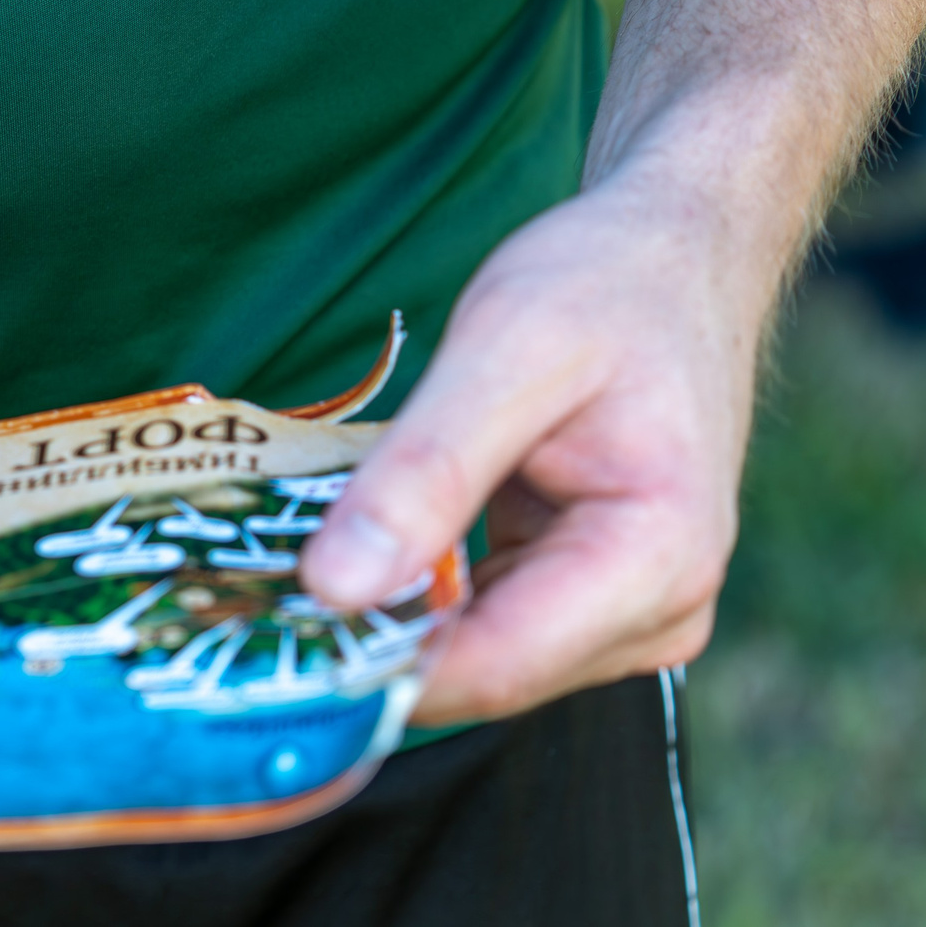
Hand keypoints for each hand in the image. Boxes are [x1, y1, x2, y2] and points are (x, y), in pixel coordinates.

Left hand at [300, 170, 762, 724]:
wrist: (674, 256)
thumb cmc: (605, 286)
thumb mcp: (503, 352)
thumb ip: (426, 473)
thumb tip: (336, 588)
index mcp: (656, 561)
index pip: (493, 668)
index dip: (372, 663)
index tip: (262, 631)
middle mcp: (658, 611)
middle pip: (482, 670)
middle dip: (372, 635)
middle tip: (251, 587)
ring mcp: (629, 611)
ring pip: (475, 652)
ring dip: (388, 613)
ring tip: (290, 556)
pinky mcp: (591, 595)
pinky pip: (486, 619)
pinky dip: (419, 587)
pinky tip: (360, 540)